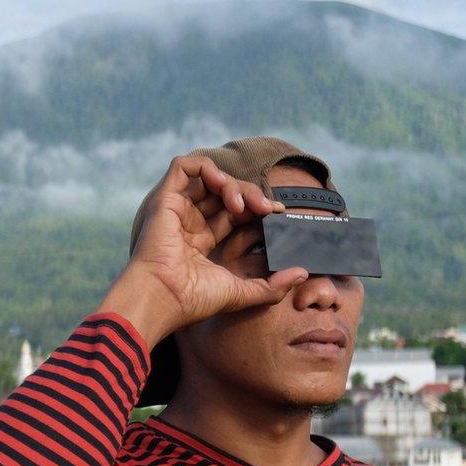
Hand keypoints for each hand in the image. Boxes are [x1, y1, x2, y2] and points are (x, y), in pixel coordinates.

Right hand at [99, 155, 308, 347]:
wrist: (164, 296)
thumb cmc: (194, 299)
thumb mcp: (241, 292)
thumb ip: (272, 286)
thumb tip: (302, 273)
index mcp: (203, 242)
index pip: (235, 214)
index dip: (256, 209)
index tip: (277, 214)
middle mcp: (189, 223)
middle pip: (226, 194)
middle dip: (251, 196)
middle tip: (267, 209)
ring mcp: (178, 209)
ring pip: (210, 178)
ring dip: (233, 184)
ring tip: (243, 204)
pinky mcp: (165, 198)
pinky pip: (185, 166)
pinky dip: (208, 168)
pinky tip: (223, 187)